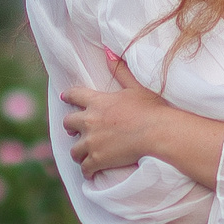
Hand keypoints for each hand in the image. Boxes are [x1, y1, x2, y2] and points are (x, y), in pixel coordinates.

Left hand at [59, 51, 180, 175]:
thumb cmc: (152, 109)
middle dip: (70, 127)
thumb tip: (108, 51)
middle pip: (68, 123)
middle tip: (74, 130)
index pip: (74, 95)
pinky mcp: (98, 159)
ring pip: (74, 149)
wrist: (159, 133)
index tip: (65, 98)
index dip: (69, 96)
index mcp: (98, 101)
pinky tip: (91, 172)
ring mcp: (92, 141)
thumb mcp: (136, 86)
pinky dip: (87, 170)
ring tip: (83, 155)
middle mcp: (90, 121)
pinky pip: (85, 167)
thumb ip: (120, 70)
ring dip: (78, 151)